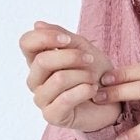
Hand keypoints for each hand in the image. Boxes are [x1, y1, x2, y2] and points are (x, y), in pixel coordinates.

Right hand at [20, 18, 118, 132]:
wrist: (112, 101)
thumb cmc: (96, 74)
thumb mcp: (83, 48)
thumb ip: (63, 37)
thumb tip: (37, 24)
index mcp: (38, 61)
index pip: (26, 43)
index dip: (45, 38)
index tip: (67, 40)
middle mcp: (35, 80)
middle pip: (42, 61)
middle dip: (71, 57)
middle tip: (90, 59)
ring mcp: (42, 99)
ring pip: (58, 79)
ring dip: (82, 75)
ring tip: (94, 79)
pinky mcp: (52, 116)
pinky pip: (66, 99)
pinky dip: (84, 91)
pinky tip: (94, 90)